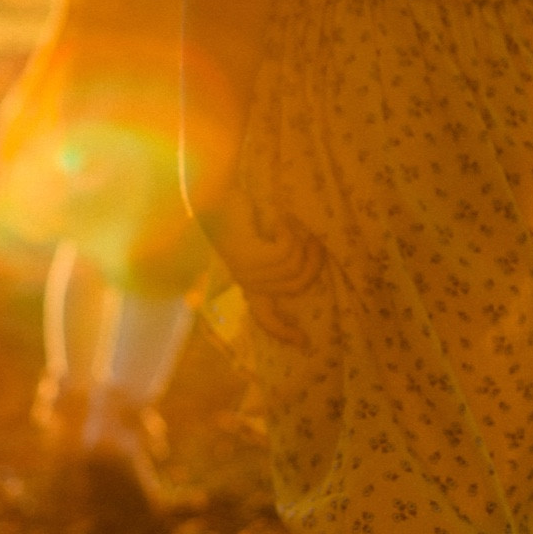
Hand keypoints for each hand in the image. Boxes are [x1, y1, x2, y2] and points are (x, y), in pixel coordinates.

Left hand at [215, 189, 319, 349]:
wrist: (217, 190)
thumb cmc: (244, 211)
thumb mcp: (266, 240)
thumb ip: (282, 259)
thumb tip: (308, 269)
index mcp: (251, 282)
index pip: (265, 317)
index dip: (284, 331)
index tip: (304, 343)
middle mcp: (248, 281)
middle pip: (297, 284)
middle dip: (314, 261)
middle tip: (315, 237)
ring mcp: (247, 270)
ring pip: (294, 266)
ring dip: (300, 240)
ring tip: (291, 220)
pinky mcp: (249, 256)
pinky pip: (285, 253)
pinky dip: (288, 232)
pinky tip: (279, 218)